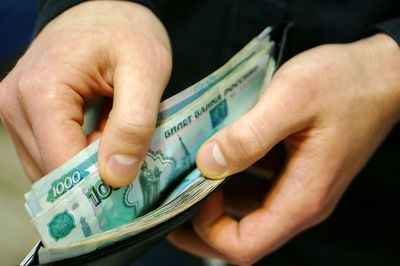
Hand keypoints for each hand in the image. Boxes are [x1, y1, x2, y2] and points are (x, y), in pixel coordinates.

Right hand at [0, 1, 170, 186]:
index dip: (99, 183)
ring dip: (86, 167)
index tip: (131, 182)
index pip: (62, 165)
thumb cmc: (128, 33)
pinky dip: (77, 156)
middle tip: (129, 160)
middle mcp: (15, 104)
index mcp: (40, 93)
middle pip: (52, 170)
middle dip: (94, 177)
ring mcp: (14, 109)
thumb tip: (115, 176)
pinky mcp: (24, 113)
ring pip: (48, 166)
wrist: (109, 10)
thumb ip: (133, 124)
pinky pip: (48, 152)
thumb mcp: (146, 72)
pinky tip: (101, 139)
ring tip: (116, 143)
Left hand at [168, 33, 399, 263]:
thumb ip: (248, 136)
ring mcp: (300, 186)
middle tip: (173, 194)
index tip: (187, 198)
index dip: (208, 231)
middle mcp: (301, 200)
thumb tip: (208, 163)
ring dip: (216, 197)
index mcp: (303, 196)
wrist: (382, 73)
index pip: (246, 245)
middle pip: (243, 234)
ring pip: (248, 211)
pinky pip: (258, 187)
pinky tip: (218, 154)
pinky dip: (233, 178)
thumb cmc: (345, 82)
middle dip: (203, 221)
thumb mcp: (291, 100)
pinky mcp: (297, 170)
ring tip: (188, 171)